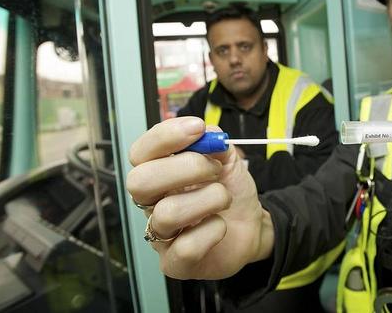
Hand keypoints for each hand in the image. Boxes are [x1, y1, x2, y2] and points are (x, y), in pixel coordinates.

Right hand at [127, 117, 273, 279]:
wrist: (251, 225)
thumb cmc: (230, 190)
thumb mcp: (226, 158)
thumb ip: (214, 142)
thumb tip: (207, 133)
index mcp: (157, 173)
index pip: (140, 152)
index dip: (165, 137)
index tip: (197, 129)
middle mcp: (151, 203)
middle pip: (140, 181)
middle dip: (186, 167)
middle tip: (214, 169)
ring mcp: (160, 234)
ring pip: (167, 213)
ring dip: (209, 199)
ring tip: (224, 198)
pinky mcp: (174, 262)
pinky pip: (186, 247)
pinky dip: (213, 231)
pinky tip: (220, 226)